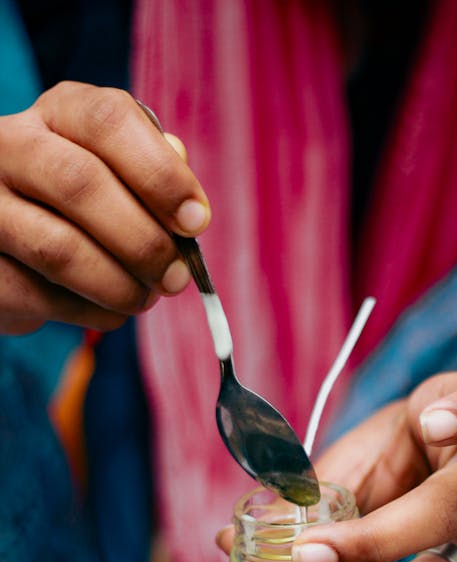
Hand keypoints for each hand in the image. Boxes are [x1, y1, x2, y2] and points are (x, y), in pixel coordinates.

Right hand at [0, 81, 209, 333]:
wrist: (12, 249)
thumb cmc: (81, 209)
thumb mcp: (118, 176)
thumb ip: (155, 178)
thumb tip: (188, 206)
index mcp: (57, 113)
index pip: (107, 120)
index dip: (161, 174)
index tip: (197, 222)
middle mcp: (8, 145)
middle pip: (80, 182)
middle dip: (144, 241)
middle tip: (177, 278)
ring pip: (60, 248)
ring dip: (120, 285)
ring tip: (146, 298)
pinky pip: (41, 296)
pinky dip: (91, 312)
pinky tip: (110, 309)